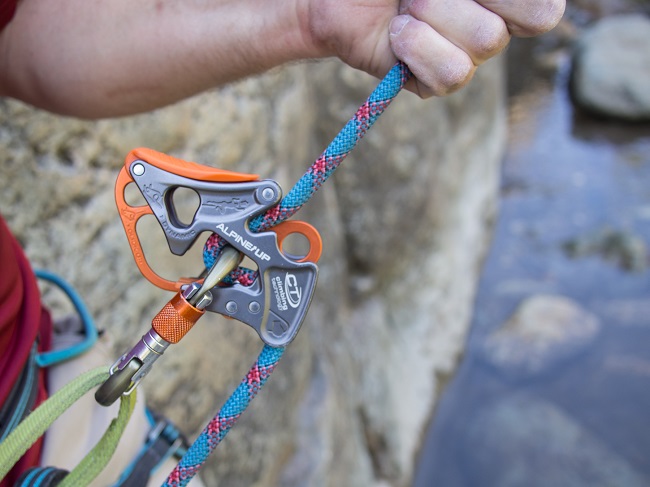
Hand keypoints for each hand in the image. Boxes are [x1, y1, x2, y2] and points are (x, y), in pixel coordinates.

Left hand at [302, 0, 565, 96]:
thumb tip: (481, 4)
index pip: (547, 6)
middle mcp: (496, 22)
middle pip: (533, 17)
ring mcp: (469, 56)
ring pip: (487, 42)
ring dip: (433, 12)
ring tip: (405, 8)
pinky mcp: (437, 83)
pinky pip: (452, 74)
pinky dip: (416, 47)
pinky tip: (398, 36)